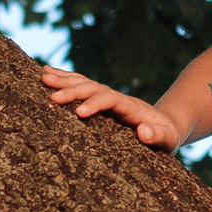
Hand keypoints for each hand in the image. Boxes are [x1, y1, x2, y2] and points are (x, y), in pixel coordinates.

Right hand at [42, 66, 180, 146]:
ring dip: (65, 80)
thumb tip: (143, 131)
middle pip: (93, 88)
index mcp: (131, 108)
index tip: (79, 113)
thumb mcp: (168, 139)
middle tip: (52, 97)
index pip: (110, 100)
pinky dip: (65, 78)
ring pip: (84, 83)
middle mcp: (117, 98)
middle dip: (73, 91)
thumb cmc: (167, 137)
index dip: (95, 104)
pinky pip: (82, 86)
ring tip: (43, 78)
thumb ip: (158, 136)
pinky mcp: (101, 100)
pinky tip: (46, 72)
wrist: (167, 126)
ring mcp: (108, 97)